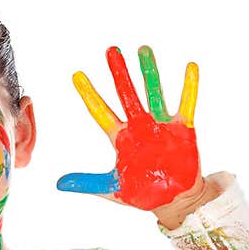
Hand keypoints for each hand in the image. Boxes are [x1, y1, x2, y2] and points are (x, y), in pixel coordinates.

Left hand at [56, 46, 203, 211]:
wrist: (173, 199)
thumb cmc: (143, 192)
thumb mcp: (112, 188)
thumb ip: (87, 182)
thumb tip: (58, 184)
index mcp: (121, 138)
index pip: (101, 112)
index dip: (90, 95)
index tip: (77, 75)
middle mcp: (139, 126)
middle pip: (126, 94)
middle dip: (119, 73)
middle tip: (111, 51)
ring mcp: (161, 125)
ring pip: (154, 92)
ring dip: (149, 72)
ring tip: (143, 50)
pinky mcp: (183, 129)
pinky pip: (186, 104)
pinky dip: (189, 87)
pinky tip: (190, 67)